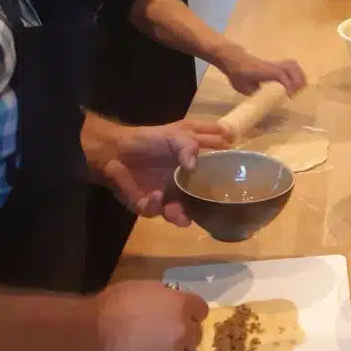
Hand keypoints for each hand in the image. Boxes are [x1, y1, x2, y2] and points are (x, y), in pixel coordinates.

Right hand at [86, 281, 207, 350]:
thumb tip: (169, 306)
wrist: (88, 341)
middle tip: (161, 336)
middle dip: (181, 334)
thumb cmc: (110, 309)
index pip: (201, 310)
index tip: (178, 315)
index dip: (189, 312)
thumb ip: (164, 298)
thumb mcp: (142, 289)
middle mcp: (184, 332)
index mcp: (181, 306)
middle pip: (195, 335)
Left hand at [96, 120, 231, 222]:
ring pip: (179, 211)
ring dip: (180, 215)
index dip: (225, 176)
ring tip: (180, 216)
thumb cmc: (147, 139)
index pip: (215, 171)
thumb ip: (188, 145)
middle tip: (209, 209)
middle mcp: (184, 182)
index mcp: (195, 163)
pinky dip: (155, 205)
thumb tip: (193, 164)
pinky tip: (155, 196)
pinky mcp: (148, 204)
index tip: (236, 181)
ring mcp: (167, 194)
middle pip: (200, 199)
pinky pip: (155, 210)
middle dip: (205, 207)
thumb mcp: (173, 134)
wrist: (113, 151)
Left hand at [216, 45, 306, 95]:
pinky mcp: (275, 65)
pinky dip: (295, 75)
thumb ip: (256, 92)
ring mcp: (274, 64)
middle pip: (291, 68)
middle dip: (297, 81)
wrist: (234, 61)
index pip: (280, 74)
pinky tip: (294, 84)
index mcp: (264, 71)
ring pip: (292, 65)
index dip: (288, 85)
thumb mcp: (244, 87)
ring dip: (299, 76)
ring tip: (298, 89)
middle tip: (295, 94)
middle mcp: (272, 66)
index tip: (289, 96)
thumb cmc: (238, 75)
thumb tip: (265, 101)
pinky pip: (290, 66)